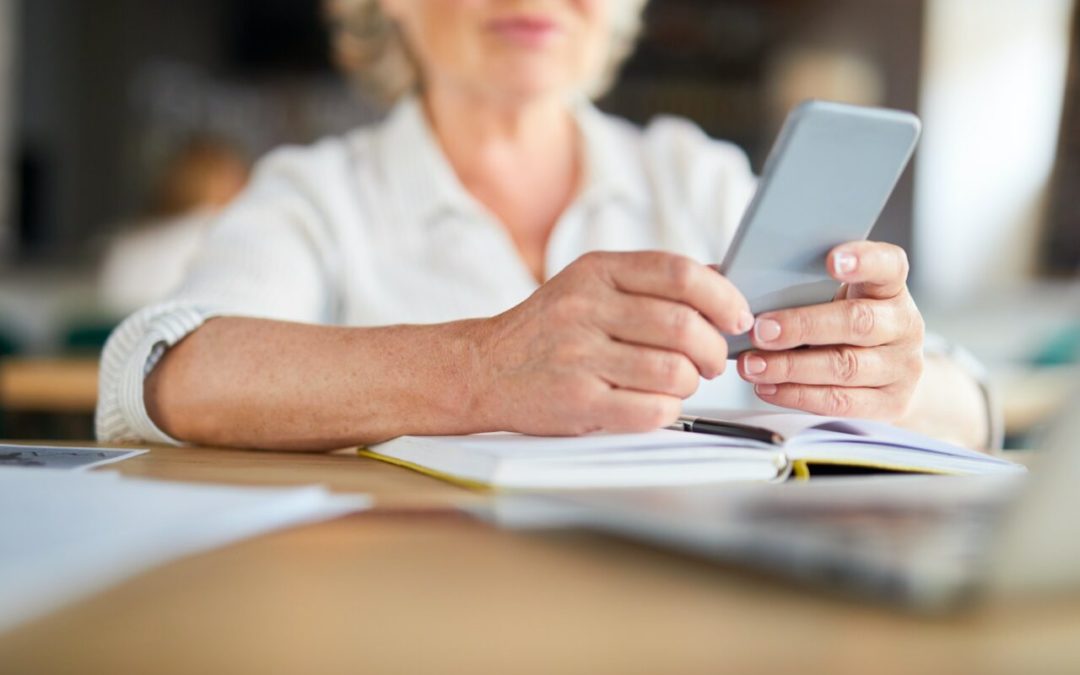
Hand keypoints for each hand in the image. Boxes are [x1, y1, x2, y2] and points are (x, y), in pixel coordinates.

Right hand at [476, 251, 752, 434]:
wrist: (483, 368)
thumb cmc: (546, 329)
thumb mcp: (589, 286)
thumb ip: (649, 281)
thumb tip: (722, 279)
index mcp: (595, 272)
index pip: (679, 273)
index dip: (723, 296)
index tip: (738, 317)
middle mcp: (585, 309)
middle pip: (683, 326)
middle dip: (714, 349)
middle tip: (712, 360)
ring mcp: (579, 357)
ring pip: (674, 372)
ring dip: (692, 383)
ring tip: (681, 382)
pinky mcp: (578, 402)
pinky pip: (652, 410)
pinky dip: (669, 410)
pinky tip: (657, 403)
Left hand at [736, 241, 924, 419]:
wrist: (887, 373)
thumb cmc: (841, 325)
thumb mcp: (826, 297)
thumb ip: (787, 282)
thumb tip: (719, 275)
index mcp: (889, 288)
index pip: (888, 265)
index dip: (863, 260)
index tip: (831, 260)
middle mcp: (904, 324)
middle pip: (857, 321)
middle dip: (802, 326)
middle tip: (760, 330)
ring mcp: (902, 366)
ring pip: (844, 366)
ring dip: (790, 367)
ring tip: (752, 365)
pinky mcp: (891, 403)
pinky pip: (839, 401)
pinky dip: (797, 394)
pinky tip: (768, 386)